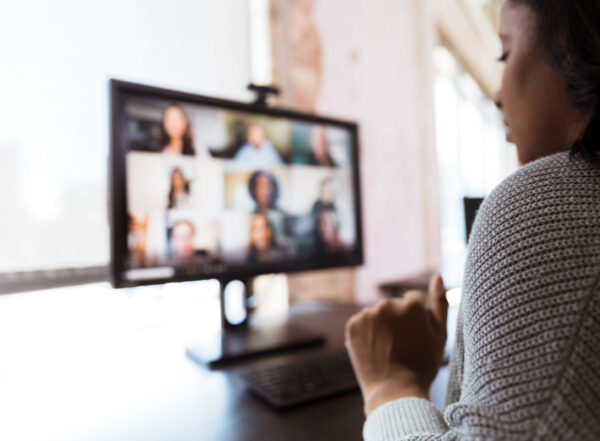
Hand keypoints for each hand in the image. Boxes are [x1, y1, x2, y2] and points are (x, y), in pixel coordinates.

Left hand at [345, 274, 447, 415]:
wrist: (395, 392)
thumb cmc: (423, 365)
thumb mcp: (440, 334)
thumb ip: (440, 302)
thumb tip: (437, 276)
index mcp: (411, 304)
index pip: (413, 301)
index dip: (416, 320)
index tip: (415, 338)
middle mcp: (388, 304)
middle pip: (394, 306)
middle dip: (397, 321)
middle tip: (402, 346)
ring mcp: (368, 314)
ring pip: (377, 314)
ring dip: (381, 326)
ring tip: (388, 350)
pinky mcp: (352, 325)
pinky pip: (362, 323)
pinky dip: (366, 333)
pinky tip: (374, 349)